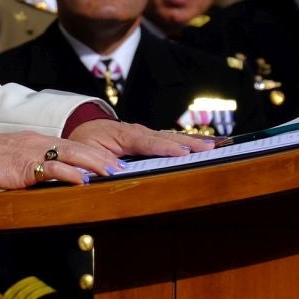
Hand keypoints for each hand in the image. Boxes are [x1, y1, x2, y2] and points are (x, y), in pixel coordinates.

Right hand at [0, 131, 119, 189]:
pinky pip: (52, 168)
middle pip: (78, 147)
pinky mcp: (25, 165)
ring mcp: (33, 152)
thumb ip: (34, 165)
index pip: (73, 145)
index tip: (112, 162)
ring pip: (71, 154)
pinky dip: (70, 173)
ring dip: (94, 163)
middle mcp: (39, 143)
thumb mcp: (16, 159)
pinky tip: (82, 180)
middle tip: (120, 167)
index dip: (95, 153)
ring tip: (110, 172)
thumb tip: (51, 178)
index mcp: (39, 141)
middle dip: (102, 157)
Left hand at [68, 118, 213, 160]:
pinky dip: (187, 142)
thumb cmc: (85, 142)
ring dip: (192, 142)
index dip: (164, 147)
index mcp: (122, 135)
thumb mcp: (86, 152)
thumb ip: (98, 161)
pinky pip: (170, 139)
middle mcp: (138, 131)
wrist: (84, 127)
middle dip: (187, 143)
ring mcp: (146, 133)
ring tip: (214, 146)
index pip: (146, 142)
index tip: (180, 151)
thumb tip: (113, 171)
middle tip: (208, 148)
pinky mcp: (150, 137)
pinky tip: (204, 145)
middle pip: (166, 137)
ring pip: (171, 137)